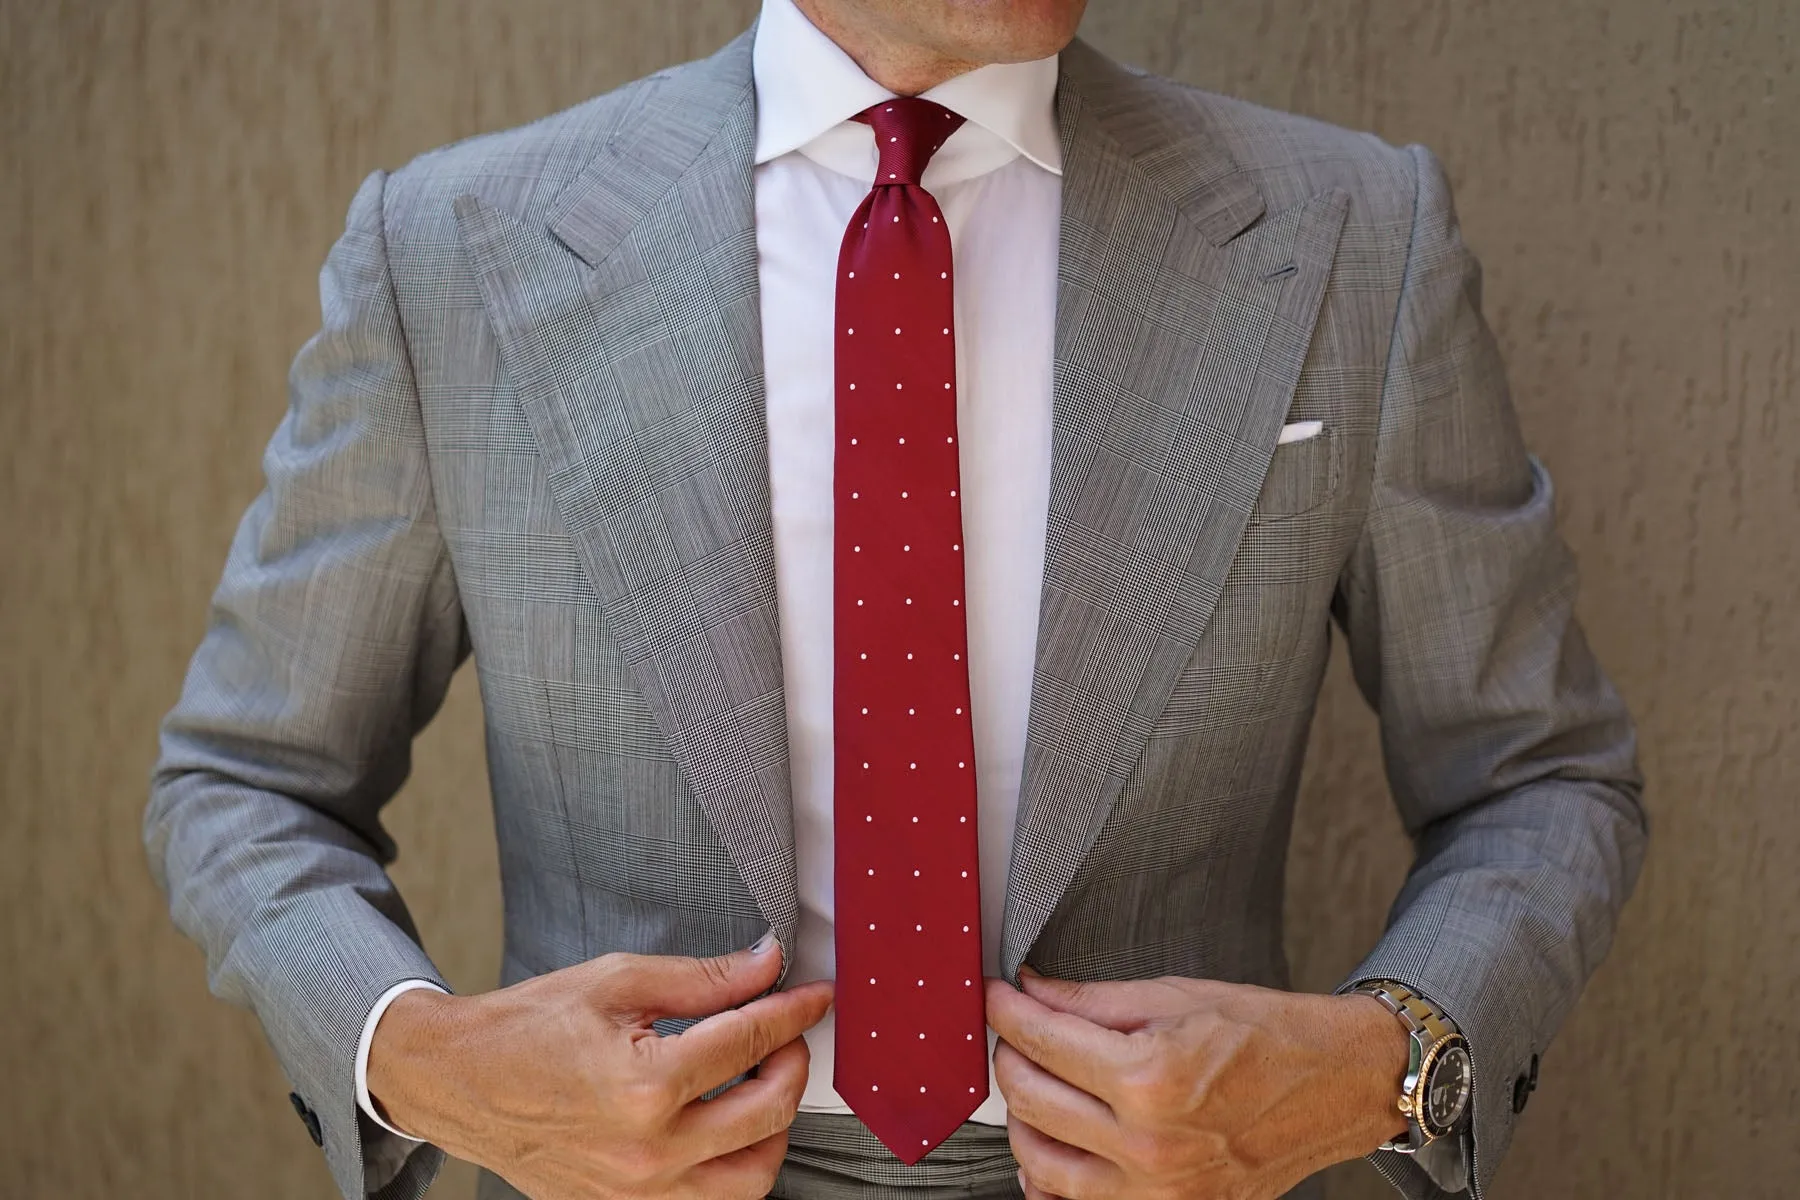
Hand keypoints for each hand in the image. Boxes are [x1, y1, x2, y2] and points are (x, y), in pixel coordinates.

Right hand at [367, 935, 833, 1198]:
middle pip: (769, 1111)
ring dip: (776, 1127)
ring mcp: (637, 1191)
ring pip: (752, 1177)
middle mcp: (648, 1149)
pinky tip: (729, 1126)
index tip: (815, 995)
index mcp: (646, 1084)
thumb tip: (767, 964)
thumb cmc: (528, 1027)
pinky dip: (735, 1167)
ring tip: (766, 1083)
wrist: (458, 1081)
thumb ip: (704, 979)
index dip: (794, 1010)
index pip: (752, 1040)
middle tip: (790, 1032)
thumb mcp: (618, 981)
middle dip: (795, 1063)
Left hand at [983, 969, 1408, 1199]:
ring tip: (1029, 1083)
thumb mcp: (1175, 996)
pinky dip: (1049, 1178)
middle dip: (1008, 1057)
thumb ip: (1092, 1000)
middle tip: (1012, 1032)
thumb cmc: (1266, 1034)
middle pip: (1031, 1100)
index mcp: (1150, 1078)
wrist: (1335, 1084)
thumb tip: (1032, 991)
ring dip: (1021, 1118)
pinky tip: (1050, 1145)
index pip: (1041, 1041)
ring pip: (1040, 1162)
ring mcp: (1157, 1190)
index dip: (1005, 1011)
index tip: (995, 996)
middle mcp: (1149, 1143)